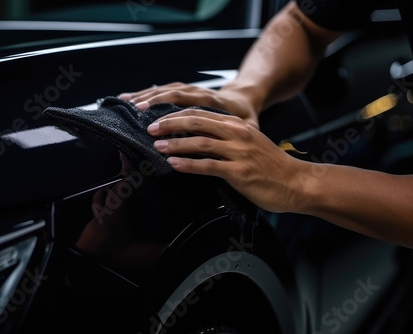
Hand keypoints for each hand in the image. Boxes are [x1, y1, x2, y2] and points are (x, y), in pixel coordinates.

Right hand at [119, 82, 260, 127]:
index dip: (173, 116)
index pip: (193, 106)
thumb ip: (246, 134)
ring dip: (147, 94)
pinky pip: (165, 88)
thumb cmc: (246, 116)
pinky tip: (131, 97)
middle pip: (175, 93)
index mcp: (218, 103)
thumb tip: (239, 146)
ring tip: (127, 102)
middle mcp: (203, 92)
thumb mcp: (251, 126)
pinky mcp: (186, 90)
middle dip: (154, 102)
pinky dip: (147, 91)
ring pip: (167, 88)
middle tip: (136, 113)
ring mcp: (193, 89)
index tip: (156, 126)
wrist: (245, 98)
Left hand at [147, 109, 308, 212]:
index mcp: (237, 125)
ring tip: (157, 146)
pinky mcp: (239, 172)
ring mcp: (238, 153)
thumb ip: (227, 137)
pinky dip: (188, 164)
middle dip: (170, 124)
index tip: (158, 119)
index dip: (177, 115)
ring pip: (200, 143)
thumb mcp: (250, 142)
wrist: (296, 183)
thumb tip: (198, 139)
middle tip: (150, 129)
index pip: (201, 114)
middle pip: (197, 123)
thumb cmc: (270, 165)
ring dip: (175, 144)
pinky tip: (174, 164)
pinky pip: (208, 166)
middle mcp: (237, 134)